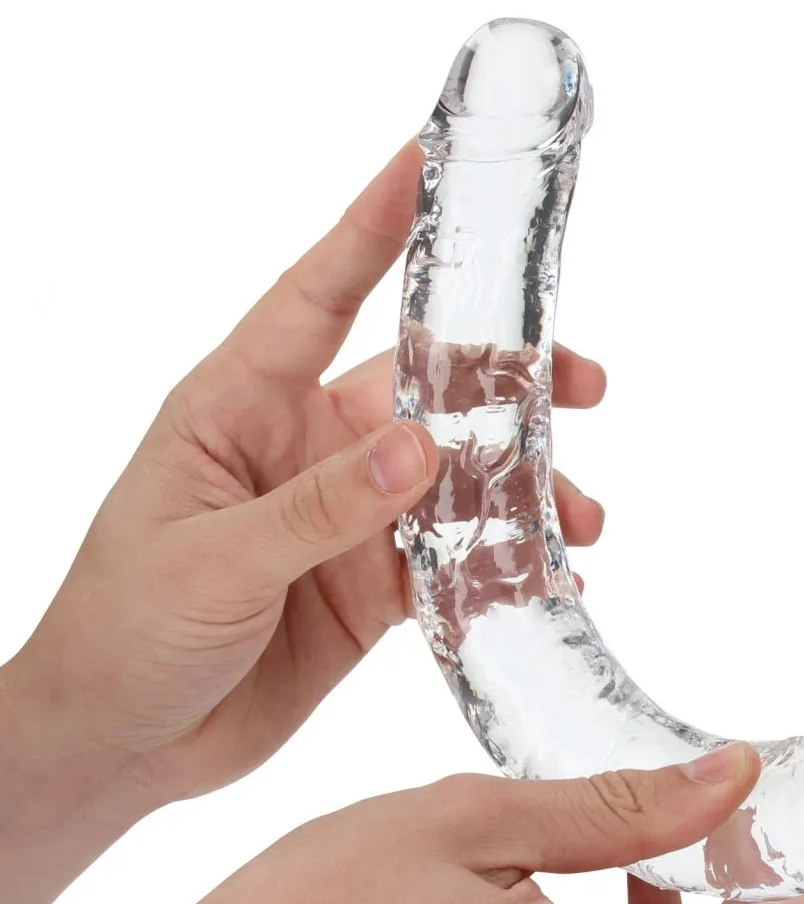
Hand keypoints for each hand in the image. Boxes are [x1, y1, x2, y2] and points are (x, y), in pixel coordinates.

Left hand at [4, 141, 606, 809]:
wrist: (121, 741)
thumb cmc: (123, 629)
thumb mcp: (214, 559)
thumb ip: (321, 505)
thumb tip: (425, 449)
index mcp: (240, 407)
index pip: (316, 296)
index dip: (372, 228)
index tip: (426, 161)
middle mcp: (303, 446)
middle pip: (421, 388)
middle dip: (503, 380)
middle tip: (580, 383)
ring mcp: (345, 517)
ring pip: (453, 478)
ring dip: (521, 487)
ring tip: (581, 515)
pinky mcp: (372, 584)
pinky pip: (453, 559)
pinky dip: (505, 562)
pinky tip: (551, 569)